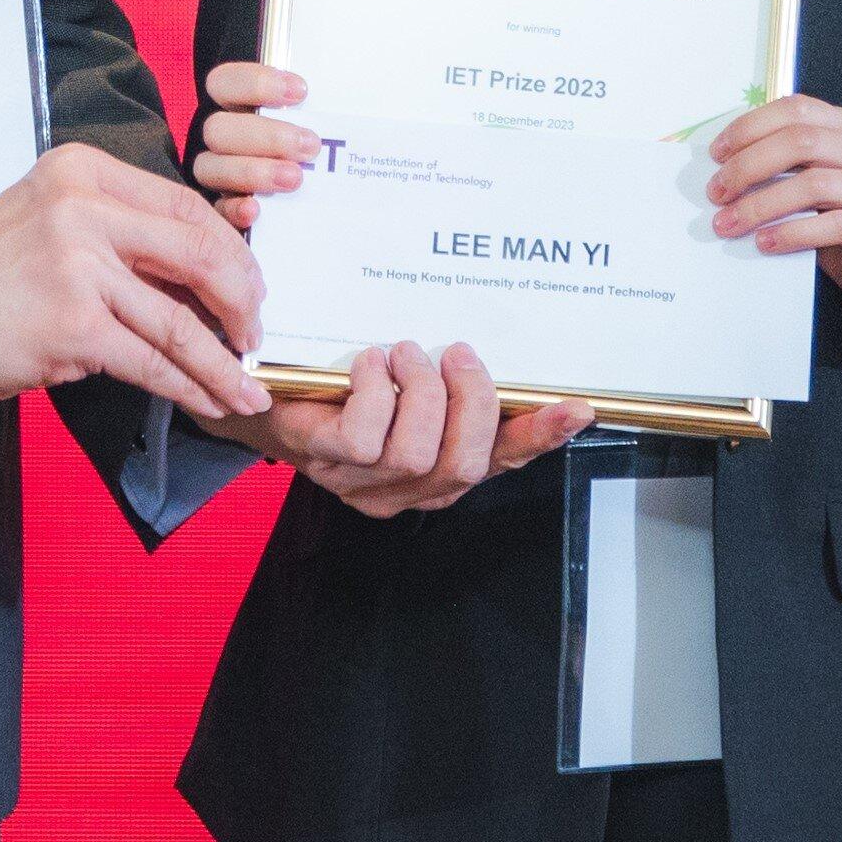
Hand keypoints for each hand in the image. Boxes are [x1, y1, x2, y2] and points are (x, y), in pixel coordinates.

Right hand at [0, 141, 270, 418]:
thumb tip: (203, 278)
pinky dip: (191, 386)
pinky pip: (153, 361)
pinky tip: (211, 400)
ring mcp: (80, 267)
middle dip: (243, 302)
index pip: (186, 205)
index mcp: (84, 171)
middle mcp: (85, 208)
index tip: (250, 286)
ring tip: (247, 389)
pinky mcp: (74, 326)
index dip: (231, 251)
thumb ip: (118, 230)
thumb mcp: (50, 217)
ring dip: (224, 362)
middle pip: (200, 252)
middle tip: (256, 336)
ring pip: (181, 319)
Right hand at [190, 62, 319, 233]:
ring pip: (210, 167)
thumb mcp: (328, 121)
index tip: (301, 92)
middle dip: (266, 136)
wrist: (332, 205)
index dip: (255, 83)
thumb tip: (361, 90)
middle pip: (217, 129)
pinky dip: (233, 209)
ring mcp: (216, 175)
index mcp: (236, 107)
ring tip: (295, 178)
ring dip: (253, 171)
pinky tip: (255, 210)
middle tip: (310, 146)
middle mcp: (221, 139)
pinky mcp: (219, 211)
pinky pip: (215, 211)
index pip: (224, 83)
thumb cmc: (324, 148)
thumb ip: (330, 105)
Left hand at [234, 341, 588, 515]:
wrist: (265, 395)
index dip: (540, 437)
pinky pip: (363, 438)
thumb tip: (506, 355)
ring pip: (416, 453)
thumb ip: (457, 386)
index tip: (576, 406)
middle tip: (456, 352)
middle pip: (464, 463)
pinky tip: (371, 365)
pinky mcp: (321, 460)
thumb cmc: (345, 389)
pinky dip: (375, 391)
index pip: (502, 461)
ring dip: (419, 390)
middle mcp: (404, 488)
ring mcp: (361, 482)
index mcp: (438, 471)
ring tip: (406, 352)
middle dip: (471, 401)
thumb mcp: (410, 385)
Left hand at [706, 94, 841, 322]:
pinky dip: (793, 233)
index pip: (797, 110)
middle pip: (803, 141)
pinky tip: (766, 243)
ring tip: (729, 224)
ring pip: (815, 184)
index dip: (751, 127)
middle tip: (716, 193)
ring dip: (762, 205)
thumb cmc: (841, 228)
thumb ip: (781, 169)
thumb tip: (721, 166)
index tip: (716, 155)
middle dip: (750, 165)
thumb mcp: (809, 190)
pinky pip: (836, 225)